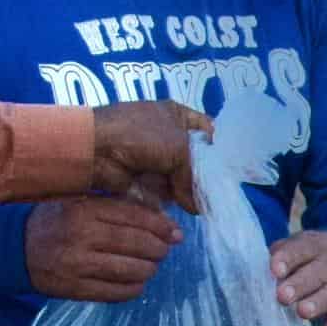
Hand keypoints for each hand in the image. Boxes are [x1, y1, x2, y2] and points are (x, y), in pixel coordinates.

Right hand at [26, 194, 183, 300]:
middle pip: (137, 244)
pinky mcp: (74, 289)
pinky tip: (136, 281)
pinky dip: (134, 288)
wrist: (16, 248)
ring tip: (150, 265)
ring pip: (131, 270)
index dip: (161, 226)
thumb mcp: (82, 203)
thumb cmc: (58, 221)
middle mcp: (80, 236)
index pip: (135, 217)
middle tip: (163, 250)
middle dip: (158, 249)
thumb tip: (167, 224)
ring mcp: (76, 265)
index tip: (174, 232)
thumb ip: (120, 208)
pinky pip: (117, 292)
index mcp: (84, 210)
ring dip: (149, 269)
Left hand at [83, 100, 210, 210]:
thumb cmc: (142, 136)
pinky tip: (187, 210)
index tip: (229, 171)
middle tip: (221, 195)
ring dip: (191, 191)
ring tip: (207, 206)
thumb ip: (192, 178)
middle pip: (196, 158)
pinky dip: (173, 200)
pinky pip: (165, 190)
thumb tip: (196, 208)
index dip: (219, 149)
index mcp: (177, 115)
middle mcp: (168, 134)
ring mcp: (154, 157)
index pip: (208, 130)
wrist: (97, 149)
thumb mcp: (179, 148)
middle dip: (206, 176)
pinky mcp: (143, 178)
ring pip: (181, 177)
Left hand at [270, 228, 326, 325]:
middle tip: (283, 296)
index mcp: (317, 246)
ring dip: (319, 302)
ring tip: (302, 312)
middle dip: (300, 284)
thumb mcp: (302, 246)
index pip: (302, 248)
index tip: (275, 270)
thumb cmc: (319, 257)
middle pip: (318, 271)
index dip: (288, 259)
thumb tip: (264, 273)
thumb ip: (282, 254)